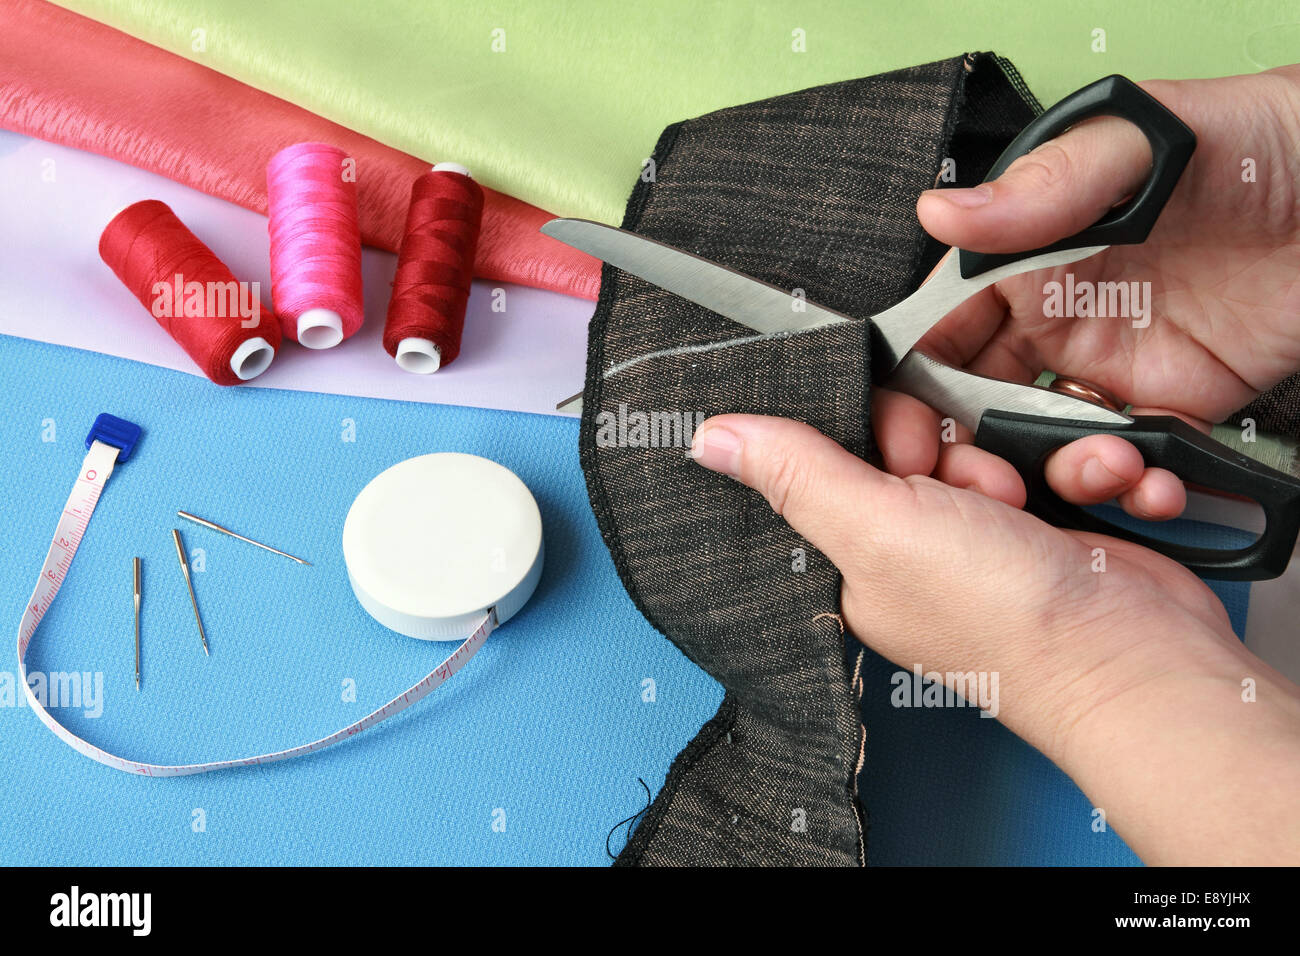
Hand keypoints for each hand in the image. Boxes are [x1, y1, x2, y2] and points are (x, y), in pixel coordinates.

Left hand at [690, 413, 1299, 863]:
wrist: (1135, 655)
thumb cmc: (1001, 614)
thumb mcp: (876, 529)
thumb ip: (796, 474)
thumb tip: (710, 438)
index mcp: (862, 558)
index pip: (846, 457)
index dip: (879, 433)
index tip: (908, 447)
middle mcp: (922, 550)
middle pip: (924, 441)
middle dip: (960, 448)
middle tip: (975, 487)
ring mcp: (994, 539)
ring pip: (998, 444)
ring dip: (1029, 454)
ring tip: (1035, 504)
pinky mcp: (1059, 526)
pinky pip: (1063, 461)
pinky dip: (1089, 468)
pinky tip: (1097, 491)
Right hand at [875, 65, 1299, 521]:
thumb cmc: (1250, 144)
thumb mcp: (1135, 148)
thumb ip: (1041, 187)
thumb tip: (942, 212)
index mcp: (1021, 260)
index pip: (935, 333)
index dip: (909, 390)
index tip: (906, 441)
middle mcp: (1051, 320)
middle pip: (972, 404)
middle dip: (968, 455)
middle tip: (988, 489)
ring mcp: (1106, 370)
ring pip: (1042, 447)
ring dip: (1058, 476)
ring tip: (1106, 470)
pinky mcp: (1167, 408)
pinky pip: (1126, 463)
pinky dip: (1132, 487)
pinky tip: (1154, 482)